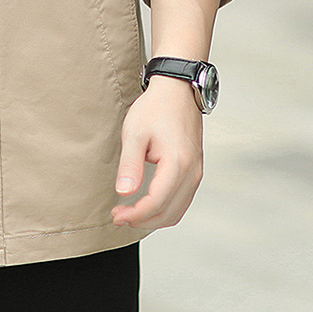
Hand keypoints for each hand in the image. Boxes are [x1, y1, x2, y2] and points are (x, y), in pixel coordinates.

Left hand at [111, 74, 202, 228]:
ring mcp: (196, 172)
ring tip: (130, 213)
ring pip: (177, 211)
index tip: (117, 215)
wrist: (177, 90)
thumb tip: (124, 193)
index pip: (157, 202)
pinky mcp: (194, 170)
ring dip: (154, 218)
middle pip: (169, 213)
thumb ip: (130, 165)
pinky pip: (181, 200)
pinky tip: (146, 205)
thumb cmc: (156, 108)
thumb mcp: (134, 133)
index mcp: (178, 163)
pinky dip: (164, 209)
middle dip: (143, 221)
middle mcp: (192, 172)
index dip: (135, 215)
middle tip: (119, 216)